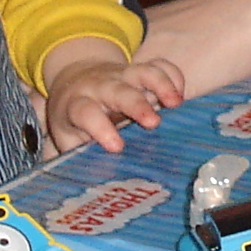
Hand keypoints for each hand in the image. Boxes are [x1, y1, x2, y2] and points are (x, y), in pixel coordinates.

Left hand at [43, 40, 183, 155]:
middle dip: (137, 105)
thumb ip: (80, 157)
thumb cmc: (74, 118)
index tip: (116, 147)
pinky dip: (173, 76)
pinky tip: (181, 96)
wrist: (74, 79)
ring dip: (161, 85)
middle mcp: (101, 87)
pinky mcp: (140, 69)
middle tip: (154, 123)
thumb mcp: (68, 138)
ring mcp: (122, 75)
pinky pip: (159, 66)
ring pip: (143, 72)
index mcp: (77, 105)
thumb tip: (99, 185)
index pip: (86, 113)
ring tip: (176, 104)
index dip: (100, 128)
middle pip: (119, 91)